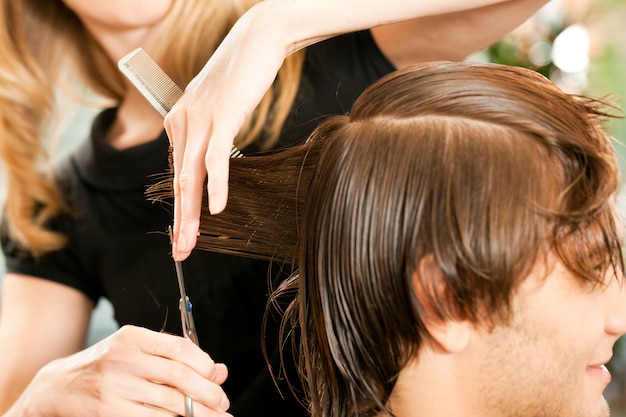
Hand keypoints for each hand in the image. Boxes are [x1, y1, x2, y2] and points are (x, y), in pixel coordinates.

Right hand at [6, 325, 230, 416]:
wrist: (57, 387)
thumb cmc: (106, 367)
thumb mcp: (137, 352)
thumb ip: (177, 358)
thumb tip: (220, 371)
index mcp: (133, 338)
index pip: (180, 348)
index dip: (205, 365)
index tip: (217, 378)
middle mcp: (123, 359)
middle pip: (179, 377)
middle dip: (208, 393)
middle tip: (223, 403)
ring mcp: (114, 387)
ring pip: (169, 404)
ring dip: (199, 413)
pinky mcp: (108, 412)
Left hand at [165, 3, 287, 260]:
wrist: (257, 40)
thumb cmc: (242, 77)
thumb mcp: (219, 110)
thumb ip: (210, 135)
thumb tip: (214, 163)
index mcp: (180, 123)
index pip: (179, 176)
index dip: (180, 211)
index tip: (184, 238)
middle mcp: (182, 123)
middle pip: (179, 183)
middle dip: (179, 223)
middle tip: (180, 253)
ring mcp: (200, 119)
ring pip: (191, 176)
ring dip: (190, 214)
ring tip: (190, 242)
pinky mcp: (221, 115)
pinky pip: (216, 157)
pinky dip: (217, 184)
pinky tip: (218, 208)